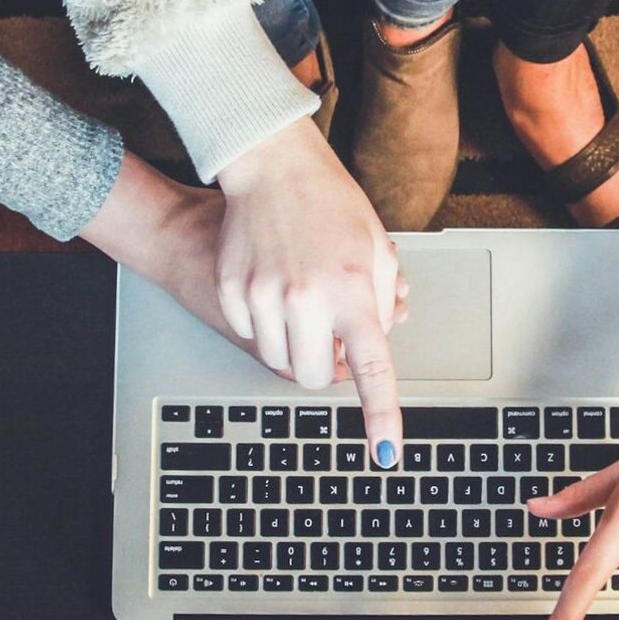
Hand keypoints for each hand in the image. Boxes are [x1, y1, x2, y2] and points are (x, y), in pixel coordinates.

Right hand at [215, 118, 405, 464]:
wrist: (272, 166)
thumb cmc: (330, 203)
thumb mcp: (377, 249)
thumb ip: (383, 303)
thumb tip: (374, 345)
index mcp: (353, 290)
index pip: (372, 368)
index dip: (381, 416)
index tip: (386, 453)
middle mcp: (307, 298)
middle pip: (313, 377)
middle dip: (324, 367)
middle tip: (330, 336)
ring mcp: (263, 296)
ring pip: (278, 361)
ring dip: (294, 345)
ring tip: (302, 302)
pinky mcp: (232, 290)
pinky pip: (250, 335)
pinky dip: (264, 324)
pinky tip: (273, 285)